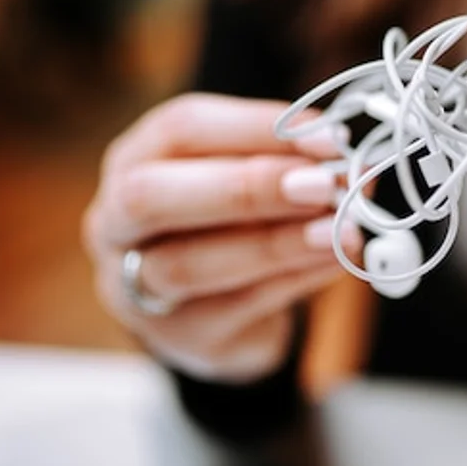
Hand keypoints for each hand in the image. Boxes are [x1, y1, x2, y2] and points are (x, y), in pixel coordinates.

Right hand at [84, 94, 359, 381]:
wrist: (223, 309)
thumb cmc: (236, 222)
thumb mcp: (254, 176)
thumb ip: (291, 162)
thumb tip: (351, 160)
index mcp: (135, 158)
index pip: (180, 129)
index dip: (256, 128)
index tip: (328, 137)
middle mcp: (116, 221)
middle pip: (151, 197)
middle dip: (245, 187)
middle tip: (321, 186)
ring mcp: (134, 287)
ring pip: (188, 265)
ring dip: (276, 243)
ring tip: (340, 230)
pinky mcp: (178, 337)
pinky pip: (234, 308)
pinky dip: (294, 279)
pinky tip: (335, 260)